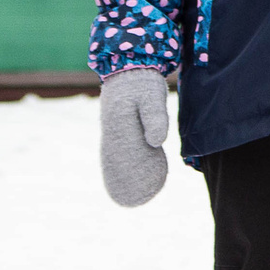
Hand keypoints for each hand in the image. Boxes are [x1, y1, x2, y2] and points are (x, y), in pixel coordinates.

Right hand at [99, 68, 169, 206]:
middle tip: (130, 202)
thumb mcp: (152, 98)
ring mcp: (117, 129)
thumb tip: (157, 142)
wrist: (134, 67)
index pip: (117, 159)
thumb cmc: (143, 82)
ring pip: (120, 157)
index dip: (121, 178)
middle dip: (122, 181)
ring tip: (137, 194)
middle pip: (116, 161)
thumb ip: (156, 118)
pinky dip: (131, 161)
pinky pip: (126, 149)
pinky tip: (140, 171)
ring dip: (126, 173)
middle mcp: (113, 131)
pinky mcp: (124, 126)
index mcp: (116, 127)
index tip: (125, 194)